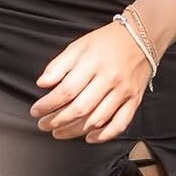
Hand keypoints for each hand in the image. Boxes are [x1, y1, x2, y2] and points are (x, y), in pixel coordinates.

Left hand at [29, 21, 152, 142]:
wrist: (140, 37)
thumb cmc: (105, 41)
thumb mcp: (79, 45)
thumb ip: (59, 64)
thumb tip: (42, 83)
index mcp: (92, 63)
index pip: (66, 90)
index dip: (48, 104)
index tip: (35, 110)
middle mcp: (109, 79)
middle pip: (80, 108)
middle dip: (57, 120)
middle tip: (43, 125)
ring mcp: (123, 92)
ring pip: (97, 119)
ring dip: (75, 130)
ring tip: (58, 132)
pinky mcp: (135, 100)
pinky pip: (120, 124)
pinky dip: (104, 135)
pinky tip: (89, 138)